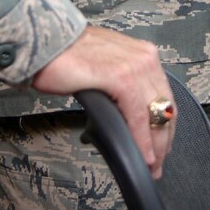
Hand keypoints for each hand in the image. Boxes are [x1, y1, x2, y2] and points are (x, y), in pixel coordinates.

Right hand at [31, 26, 173, 176]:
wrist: (44, 44)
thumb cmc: (67, 56)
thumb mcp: (106, 68)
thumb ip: (122, 85)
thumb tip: (126, 116)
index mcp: (144, 54)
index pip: (164, 97)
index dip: (164, 126)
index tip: (160, 147)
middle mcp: (145, 57)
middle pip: (165, 107)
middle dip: (163, 141)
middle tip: (157, 164)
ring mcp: (134, 65)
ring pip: (154, 114)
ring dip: (154, 145)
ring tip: (150, 165)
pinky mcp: (121, 76)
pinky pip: (137, 115)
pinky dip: (141, 138)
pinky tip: (141, 153)